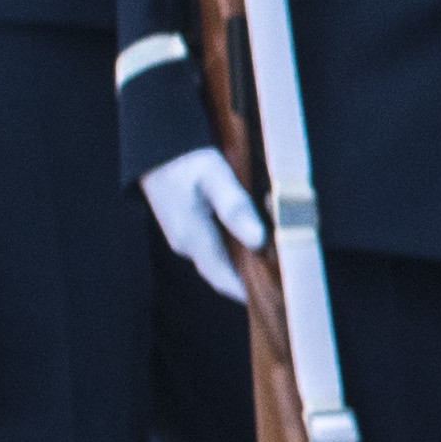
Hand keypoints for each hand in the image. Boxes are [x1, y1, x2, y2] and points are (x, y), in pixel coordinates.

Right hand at [137, 147, 264, 306]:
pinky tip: (258, 230)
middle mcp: (188, 245)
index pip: (225, 280)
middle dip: (257, 271)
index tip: (279, 296)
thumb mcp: (215, 177)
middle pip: (228, 272)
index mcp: (193, 238)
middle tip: (286, 264)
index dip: (252, 292)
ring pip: (225, 258)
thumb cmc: (185, 158)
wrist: (154, 145)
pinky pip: (219, 245)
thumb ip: (235, 208)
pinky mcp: (190, 227)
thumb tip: (257, 241)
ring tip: (277, 245)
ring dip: (250, 255)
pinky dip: (240, 243)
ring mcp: (187, 237)